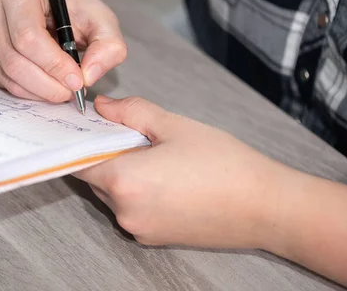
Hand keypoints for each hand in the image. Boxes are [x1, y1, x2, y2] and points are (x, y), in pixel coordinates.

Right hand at [0, 0, 126, 101]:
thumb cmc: (72, 9)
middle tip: (71, 92)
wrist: (48, 1)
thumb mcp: (101, 20)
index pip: (28, 36)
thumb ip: (108, 46)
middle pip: (13, 60)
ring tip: (61, 88)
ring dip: (37, 91)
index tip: (77, 81)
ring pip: (6, 75)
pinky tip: (42, 83)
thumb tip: (89, 76)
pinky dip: (24, 90)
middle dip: (46, 84)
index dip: (53, 65)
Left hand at [73, 95, 288, 249]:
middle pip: (96, 177)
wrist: (267, 207)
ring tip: (158, 157)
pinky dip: (139, 192)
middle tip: (134, 135)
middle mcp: (124, 212)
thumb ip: (130, 112)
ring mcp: (139, 229)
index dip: (82, 140)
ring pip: (114, 194)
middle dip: (108, 155)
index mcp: (124, 182)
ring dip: (124, 174)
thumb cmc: (224, 164)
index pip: (79, 160)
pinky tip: (168, 178)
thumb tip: (102, 106)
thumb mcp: (173, 125)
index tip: (89, 125)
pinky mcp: (154, 239)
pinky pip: (132, 209)